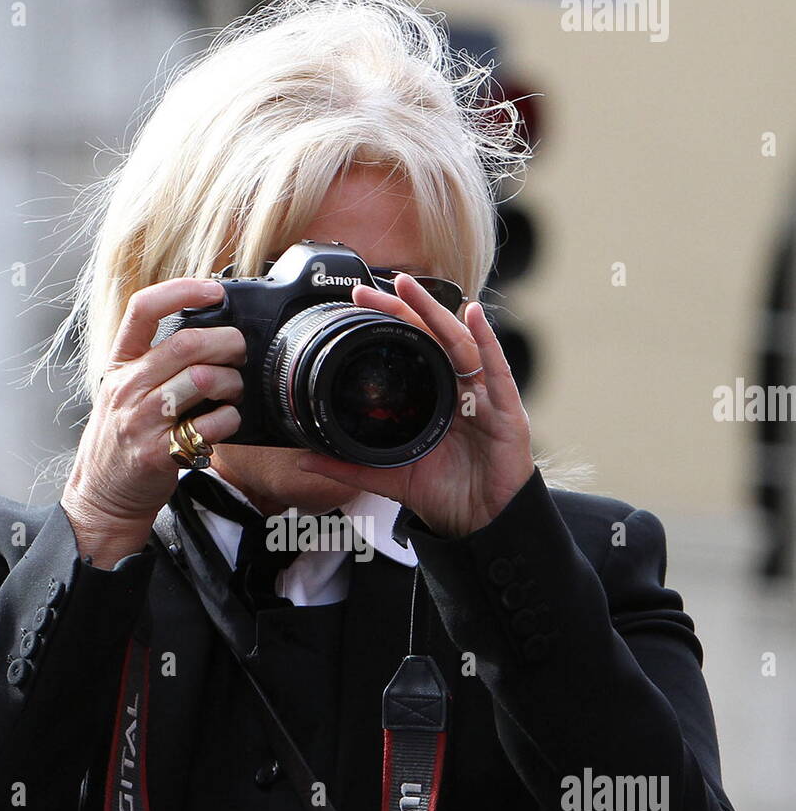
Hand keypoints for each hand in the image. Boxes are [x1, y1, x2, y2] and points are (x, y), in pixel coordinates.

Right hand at [60, 278, 244, 566]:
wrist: (104, 497)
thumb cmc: (124, 440)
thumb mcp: (124, 391)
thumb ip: (155, 362)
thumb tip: (207, 333)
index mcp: (118, 365)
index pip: (143, 308)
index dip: (181, 290)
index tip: (213, 289)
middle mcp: (126, 388)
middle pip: (186, 344)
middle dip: (226, 342)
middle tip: (240, 351)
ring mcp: (140, 421)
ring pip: (201, 380)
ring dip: (231, 383)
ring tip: (234, 390)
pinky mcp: (158, 453)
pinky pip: (208, 426)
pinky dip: (229, 421)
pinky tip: (227, 422)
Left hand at [295, 273, 533, 537]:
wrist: (482, 526)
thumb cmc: (446, 496)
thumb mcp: (389, 477)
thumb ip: (349, 466)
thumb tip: (303, 457)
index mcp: (436, 399)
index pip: (411, 350)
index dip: (389, 324)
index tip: (358, 302)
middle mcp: (461, 390)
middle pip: (434, 338)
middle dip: (407, 308)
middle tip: (376, 283)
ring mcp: (485, 398)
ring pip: (461, 344)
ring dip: (437, 313)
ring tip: (412, 287)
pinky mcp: (508, 413)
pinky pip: (497, 371)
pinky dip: (487, 341)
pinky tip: (474, 315)